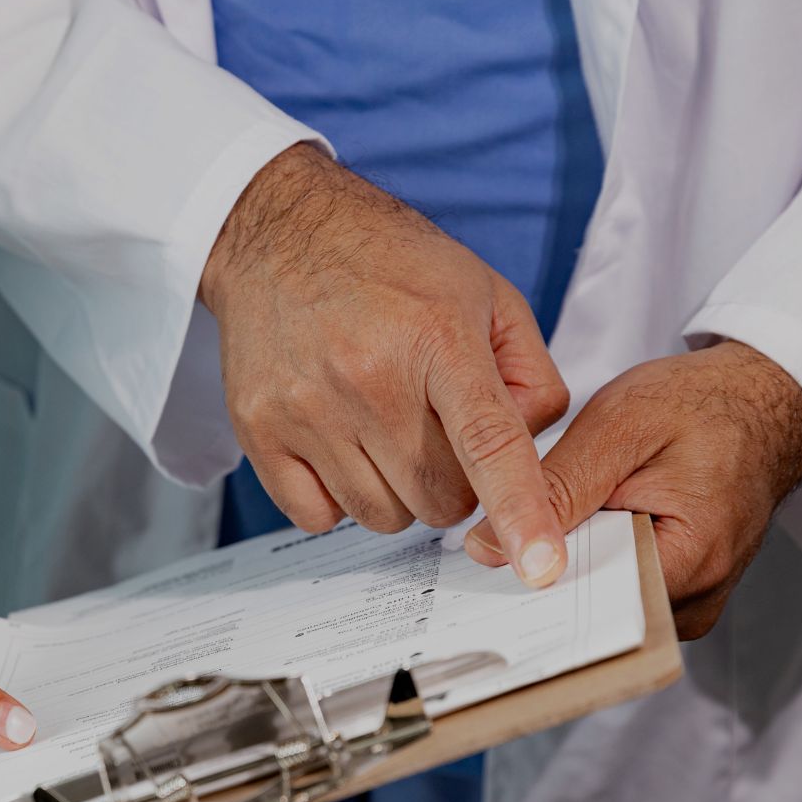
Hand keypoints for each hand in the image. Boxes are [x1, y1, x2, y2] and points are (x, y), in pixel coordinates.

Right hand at [201, 144, 571, 585]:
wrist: (278, 232)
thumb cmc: (389, 263)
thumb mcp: (485, 292)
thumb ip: (530, 373)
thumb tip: (531, 450)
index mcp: (437, 338)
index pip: (490, 441)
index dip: (522, 510)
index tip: (541, 569)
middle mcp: (369, 377)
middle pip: (441, 500)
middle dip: (455, 484)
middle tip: (436, 432)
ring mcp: (308, 408)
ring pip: (383, 517)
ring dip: (397, 493)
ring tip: (384, 431)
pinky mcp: (260, 430)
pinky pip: (318, 517)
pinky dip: (338, 499)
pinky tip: (340, 444)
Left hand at [464, 341, 801, 637]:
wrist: (758, 402)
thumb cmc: (700, 405)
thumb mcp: (619, 427)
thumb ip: (556, 489)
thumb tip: (488, 547)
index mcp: (692, 559)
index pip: (593, 606)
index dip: (533, 589)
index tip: (486, 574)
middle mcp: (698, 597)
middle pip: (595, 611)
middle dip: (543, 579)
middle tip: (497, 546)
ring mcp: (692, 599)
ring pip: (603, 602)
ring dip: (567, 567)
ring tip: (544, 528)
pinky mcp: (681, 588)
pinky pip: (620, 588)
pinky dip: (590, 561)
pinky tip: (573, 531)